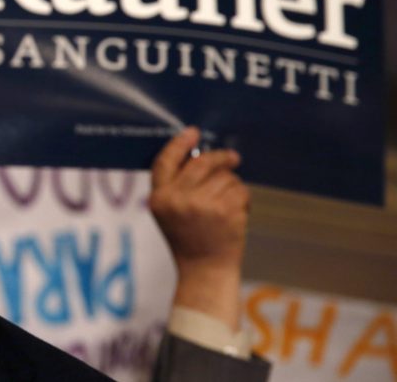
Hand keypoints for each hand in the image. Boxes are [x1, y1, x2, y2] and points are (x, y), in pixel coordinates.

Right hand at [150, 126, 249, 329]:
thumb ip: (176, 186)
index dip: (179, 144)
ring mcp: (201, 205)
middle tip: (232, 158)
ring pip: (225, 177)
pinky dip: (243, 199)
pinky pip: (240, 190)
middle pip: (201, 163)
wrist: (204, 270)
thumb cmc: (188, 239)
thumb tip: (200, 155)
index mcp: (159, 198)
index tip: (193, 132)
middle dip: (220, 158)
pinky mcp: (225, 211)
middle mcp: (177, 199)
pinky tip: (236, 213)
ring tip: (227, 206)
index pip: (165, 161)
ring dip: (232, 186)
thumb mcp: (169, 212)